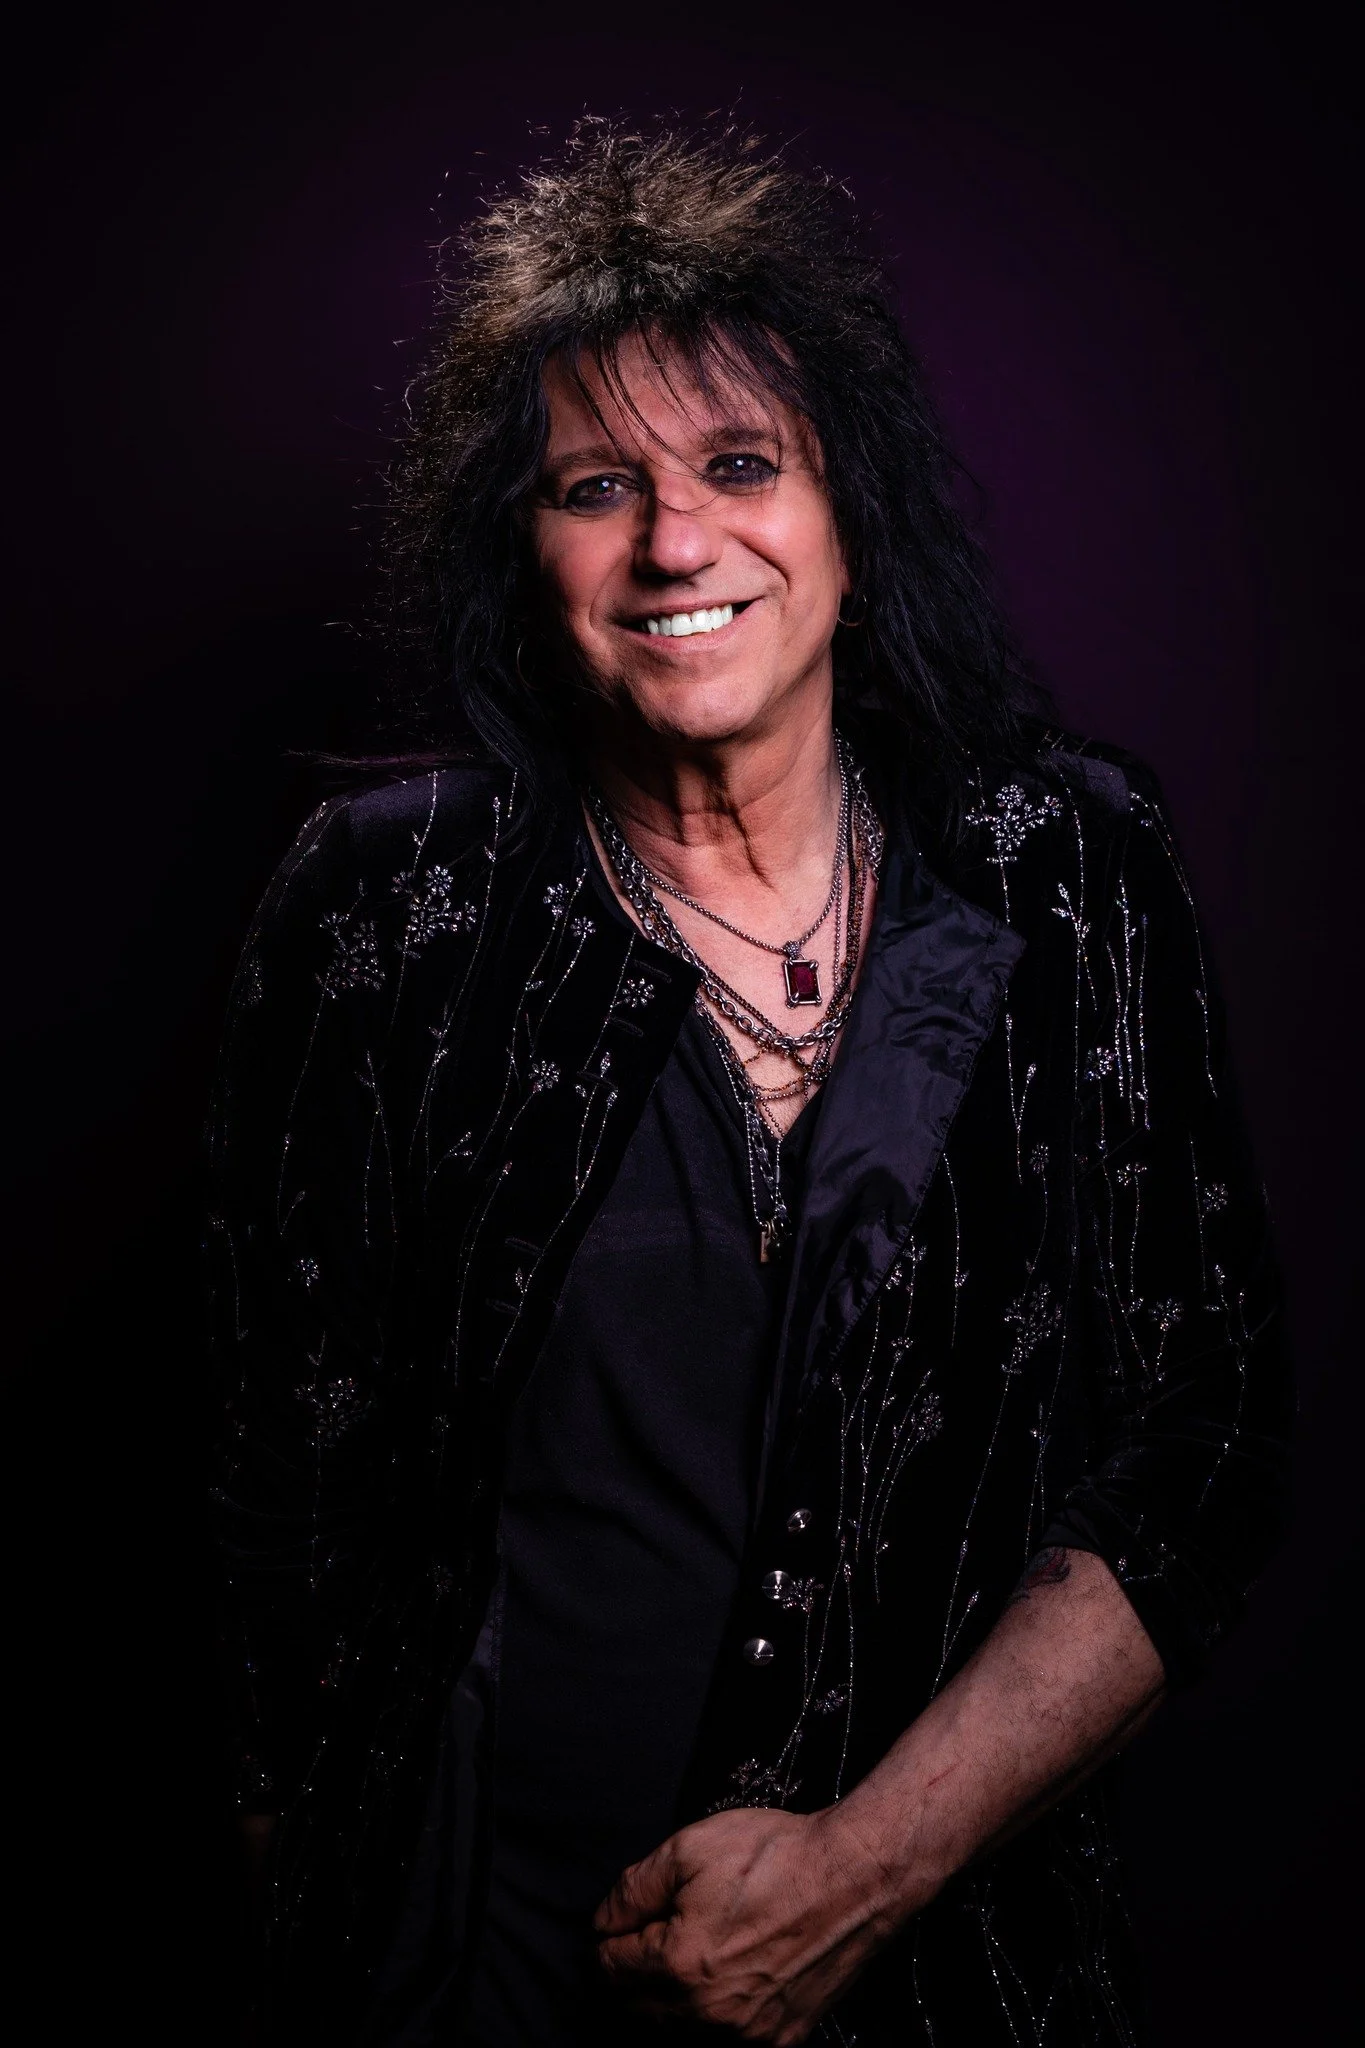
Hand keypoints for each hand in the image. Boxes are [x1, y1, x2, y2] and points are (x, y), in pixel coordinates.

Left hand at [593, 1804, 915, 2042]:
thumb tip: (604, 1920)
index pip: (610, 1969)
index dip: (608, 1940)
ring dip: (667, 2001)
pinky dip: (712, 2018)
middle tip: (646, 1939)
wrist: (855, 1877)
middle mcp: (708, 2014)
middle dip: (631, 1976)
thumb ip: (633, 1889)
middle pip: (638, 2009)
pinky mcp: (780, 2040)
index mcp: (678, 1966)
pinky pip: (724, 2041)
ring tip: (684, 1957)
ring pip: (678, 2031)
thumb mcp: (688, 1848)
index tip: (619, 1924)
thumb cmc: (777, 1856)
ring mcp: (747, 2034)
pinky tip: (723, 1979)